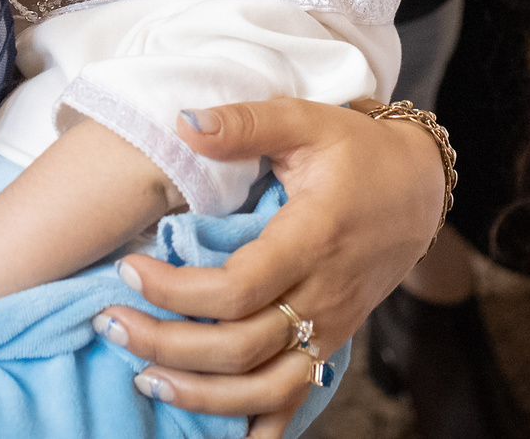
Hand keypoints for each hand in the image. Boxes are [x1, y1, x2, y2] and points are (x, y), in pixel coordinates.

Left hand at [93, 99, 441, 438]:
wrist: (419, 188)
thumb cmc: (357, 151)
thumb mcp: (305, 121)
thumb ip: (245, 123)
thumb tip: (182, 123)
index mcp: (313, 239)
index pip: (238, 288)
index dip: (176, 290)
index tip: (129, 270)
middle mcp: (324, 294)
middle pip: (242, 347)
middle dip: (168, 345)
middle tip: (111, 323)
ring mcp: (330, 327)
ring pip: (266, 389)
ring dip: (202, 396)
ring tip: (144, 378)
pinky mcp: (332, 343)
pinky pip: (296, 400)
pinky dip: (257, 426)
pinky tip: (218, 433)